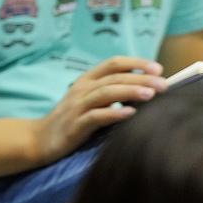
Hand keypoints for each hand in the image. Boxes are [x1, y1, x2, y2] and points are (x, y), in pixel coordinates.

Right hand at [31, 57, 167, 163]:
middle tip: (164, 84)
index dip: (136, 63)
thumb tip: (148, 89)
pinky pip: (95, 117)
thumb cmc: (72, 119)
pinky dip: (114, 113)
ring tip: (151, 94)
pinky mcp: (74, 126)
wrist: (38, 140)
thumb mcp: (90, 101)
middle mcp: (82, 89)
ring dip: (130, 92)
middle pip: (115, 77)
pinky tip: (130, 114)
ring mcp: (76, 107)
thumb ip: (112, 92)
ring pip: (106, 93)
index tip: (158, 68)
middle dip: (141, 78)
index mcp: (87, 80)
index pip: (113, 63)